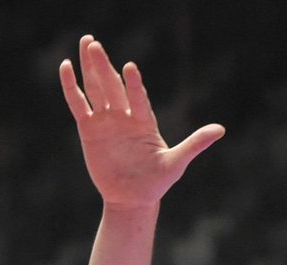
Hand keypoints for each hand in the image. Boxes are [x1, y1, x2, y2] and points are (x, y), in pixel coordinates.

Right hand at [61, 36, 223, 207]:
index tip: (130, 68)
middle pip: (113, 85)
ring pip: (97, 89)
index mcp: (144, 120)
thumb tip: (220, 129)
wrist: (132, 199)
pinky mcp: (90, 131)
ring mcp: (107, 121)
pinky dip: (72, 88)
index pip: (138, 97)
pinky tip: (66, 68)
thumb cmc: (156, 182)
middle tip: (93, 43)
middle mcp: (125, 115)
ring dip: (90, 68)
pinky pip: (80, 106)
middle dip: (103, 65)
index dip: (134, 85)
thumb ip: (194, 144)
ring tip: (86, 43)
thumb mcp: (176, 164)